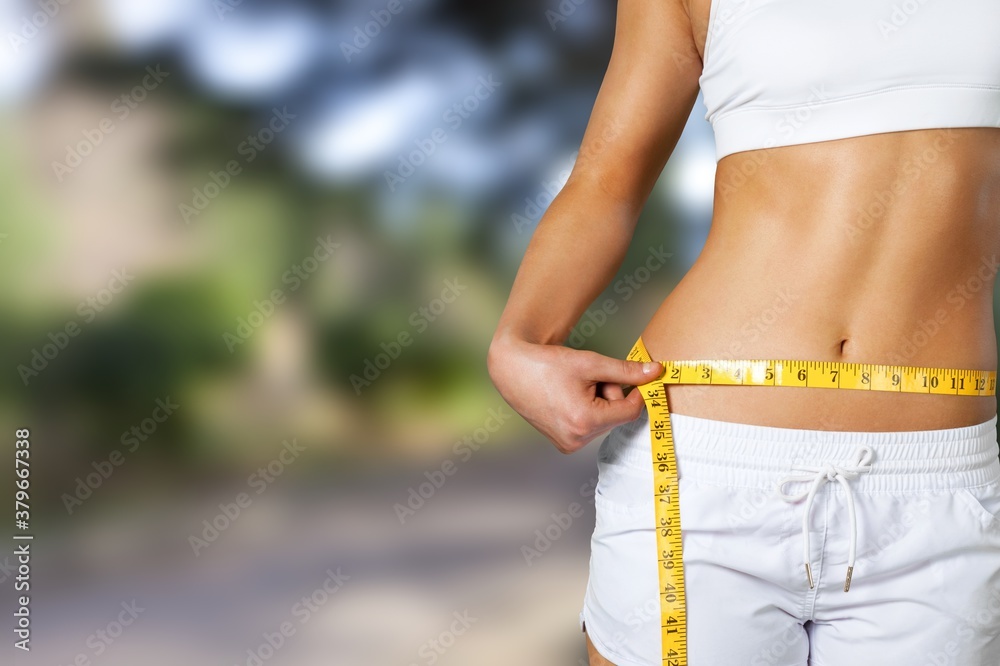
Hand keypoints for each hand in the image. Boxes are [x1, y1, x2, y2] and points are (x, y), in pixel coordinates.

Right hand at [487, 334, 663, 453]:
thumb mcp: (591, 363)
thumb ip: (626, 371)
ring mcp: (568, 444)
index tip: (639, 377)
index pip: (630, 411)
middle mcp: (576, 439)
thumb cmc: (549, 364)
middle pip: (615, 416)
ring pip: (603, 421)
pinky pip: (590, 428)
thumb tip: (656, 372)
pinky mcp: (563, 444)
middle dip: (611, 395)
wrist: (513, 370)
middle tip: (590, 377)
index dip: (638, 392)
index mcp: (585, 420)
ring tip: (574, 388)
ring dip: (599, 403)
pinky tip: (568, 399)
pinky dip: (587, 412)